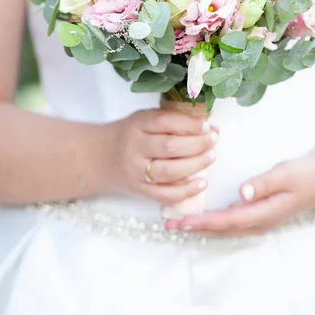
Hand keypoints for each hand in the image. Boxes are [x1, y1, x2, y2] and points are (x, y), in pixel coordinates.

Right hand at [96, 109, 216, 205]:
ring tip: (211, 157)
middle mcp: (135, 147)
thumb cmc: (131, 135)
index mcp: (137, 124)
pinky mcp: (139, 190)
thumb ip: (173, 121)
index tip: (207, 125)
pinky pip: (164, 195)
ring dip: (195, 165)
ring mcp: (136, 171)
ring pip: (168, 172)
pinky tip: (202, 183)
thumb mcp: (145, 120)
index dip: (189, 124)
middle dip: (197, 144)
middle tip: (213, 141)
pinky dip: (186, 191)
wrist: (100, 157)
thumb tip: (210, 128)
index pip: (165, 122)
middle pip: (169, 147)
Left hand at [165, 150, 314, 235]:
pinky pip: (231, 220)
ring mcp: (259, 219)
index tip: (182, 221)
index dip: (204, 222)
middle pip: (222, 229)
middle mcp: (259, 222)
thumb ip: (264, 183)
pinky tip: (201, 215)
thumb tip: (242, 193)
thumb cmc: (306, 175)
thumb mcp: (287, 175)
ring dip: (201, 225)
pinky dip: (213, 219)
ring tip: (178, 222)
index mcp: (264, 214)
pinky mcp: (258, 213)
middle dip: (195, 227)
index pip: (228, 221)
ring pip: (225, 227)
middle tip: (168, 224)